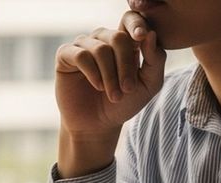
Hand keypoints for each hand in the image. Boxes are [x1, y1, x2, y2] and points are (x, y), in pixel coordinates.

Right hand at [54, 11, 165, 176]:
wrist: (97, 125)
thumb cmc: (124, 104)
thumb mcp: (149, 84)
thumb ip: (156, 59)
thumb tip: (150, 34)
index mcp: (124, 40)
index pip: (130, 18)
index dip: (136, 24)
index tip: (142, 37)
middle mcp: (102, 39)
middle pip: (118, 37)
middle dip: (125, 65)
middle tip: (127, 89)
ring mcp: (83, 46)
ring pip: (100, 49)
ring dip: (110, 75)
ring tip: (113, 95)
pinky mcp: (65, 56)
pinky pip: (80, 55)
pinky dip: (92, 73)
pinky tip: (97, 86)